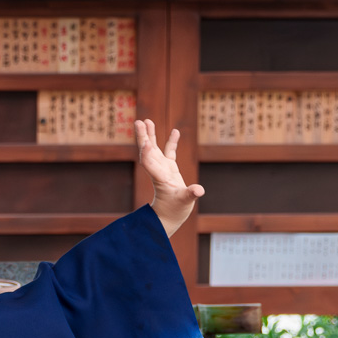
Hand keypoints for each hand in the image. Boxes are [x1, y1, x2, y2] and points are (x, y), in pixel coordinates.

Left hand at [134, 119, 203, 238]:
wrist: (170, 216)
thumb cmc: (175, 210)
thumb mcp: (184, 203)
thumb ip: (190, 195)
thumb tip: (199, 190)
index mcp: (160, 178)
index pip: (150, 164)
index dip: (147, 153)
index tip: (145, 142)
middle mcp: (158, 171)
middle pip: (147, 151)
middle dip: (143, 137)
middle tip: (138, 122)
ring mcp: (163, 169)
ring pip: (154, 148)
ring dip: (150, 135)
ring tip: (146, 120)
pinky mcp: (169, 170)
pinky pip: (169, 153)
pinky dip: (171, 142)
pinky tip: (176, 131)